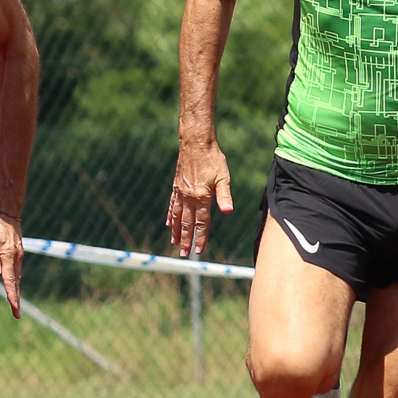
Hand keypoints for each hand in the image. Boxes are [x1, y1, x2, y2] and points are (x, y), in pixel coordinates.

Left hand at [0, 211, 23, 316]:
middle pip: (15, 282)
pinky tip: (14, 286)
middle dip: (15, 298)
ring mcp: (18, 255)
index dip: (11, 295)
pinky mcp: (16, 252)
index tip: (14, 307)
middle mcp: (15, 257)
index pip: (9, 280)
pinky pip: (16, 270)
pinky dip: (15, 281)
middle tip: (16, 314)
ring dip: (16, 291)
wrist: (5, 211)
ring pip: (16, 277)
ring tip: (14, 304)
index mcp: (8, 255)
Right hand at [167, 138, 232, 257]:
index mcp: (201, 197)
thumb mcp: (223, 177)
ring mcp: (180, 192)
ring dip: (176, 231)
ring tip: (174, 243)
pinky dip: (170, 215)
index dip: (200, 237)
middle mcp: (188, 197)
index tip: (199, 251)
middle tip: (183, 254)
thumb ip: (224, 195)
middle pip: (187, 223)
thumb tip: (228, 211)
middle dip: (186, 240)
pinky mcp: (176, 186)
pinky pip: (172, 204)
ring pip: (177, 216)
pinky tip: (168, 223)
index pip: (202, 222)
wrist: (195, 143)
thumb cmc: (213, 159)